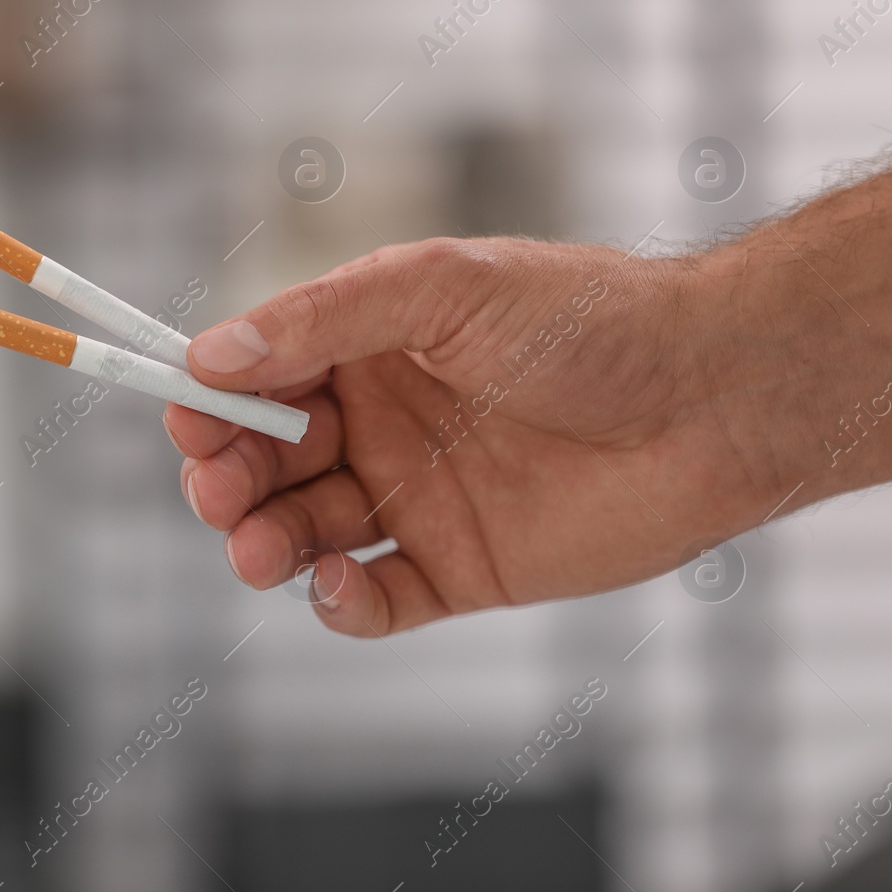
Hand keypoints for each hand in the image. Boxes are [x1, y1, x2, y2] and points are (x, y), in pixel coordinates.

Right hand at [165, 234, 807, 637]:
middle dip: (227, 476)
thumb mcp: (439, 288)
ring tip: (255, 548)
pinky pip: (377, 600)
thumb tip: (210, 355)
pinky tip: (334, 584)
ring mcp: (414, 500)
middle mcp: (379, 425)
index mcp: (365, 349)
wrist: (711, 397)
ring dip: (262, 542)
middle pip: (265, 461)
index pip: (257, 377)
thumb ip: (323, 319)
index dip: (210, 398)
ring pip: (303, 533)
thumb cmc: (583, 319)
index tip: (181, 414)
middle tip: (217, 490)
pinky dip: (340, 604)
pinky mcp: (458, 570)